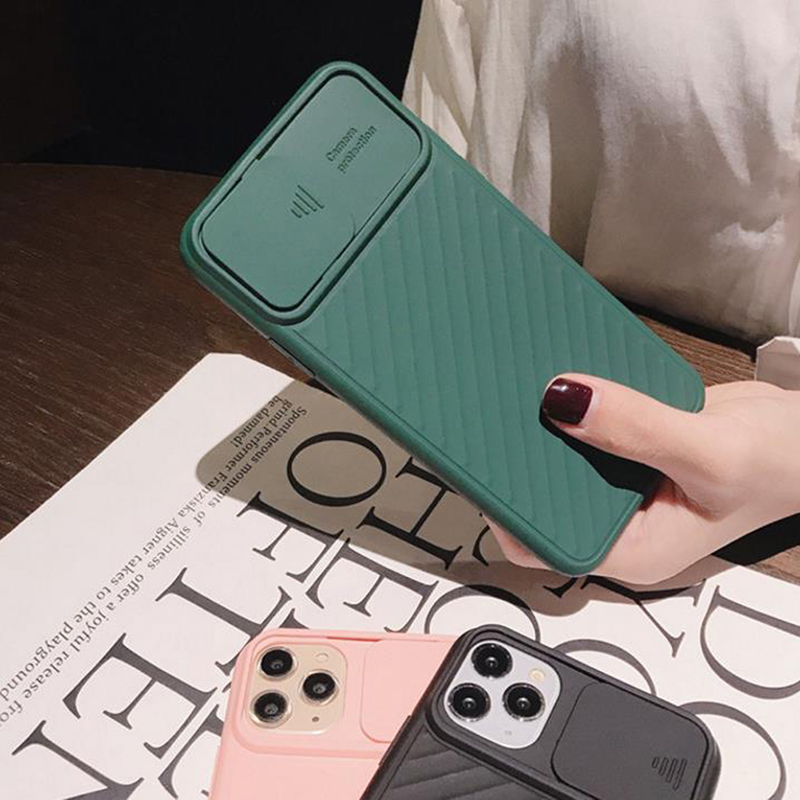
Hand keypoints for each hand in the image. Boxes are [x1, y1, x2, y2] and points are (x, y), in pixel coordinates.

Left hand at [490, 375, 799, 584]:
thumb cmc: (784, 465)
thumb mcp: (712, 454)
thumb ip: (639, 429)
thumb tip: (564, 400)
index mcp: (634, 548)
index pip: (549, 544)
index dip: (508, 513)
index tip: (482, 471)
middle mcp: (620, 519)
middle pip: (546, 497)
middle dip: (519, 463)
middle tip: (488, 417)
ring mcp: (621, 481)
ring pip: (563, 456)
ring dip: (543, 427)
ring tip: (511, 390)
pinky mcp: (627, 446)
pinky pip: (589, 425)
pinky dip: (575, 404)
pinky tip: (558, 376)